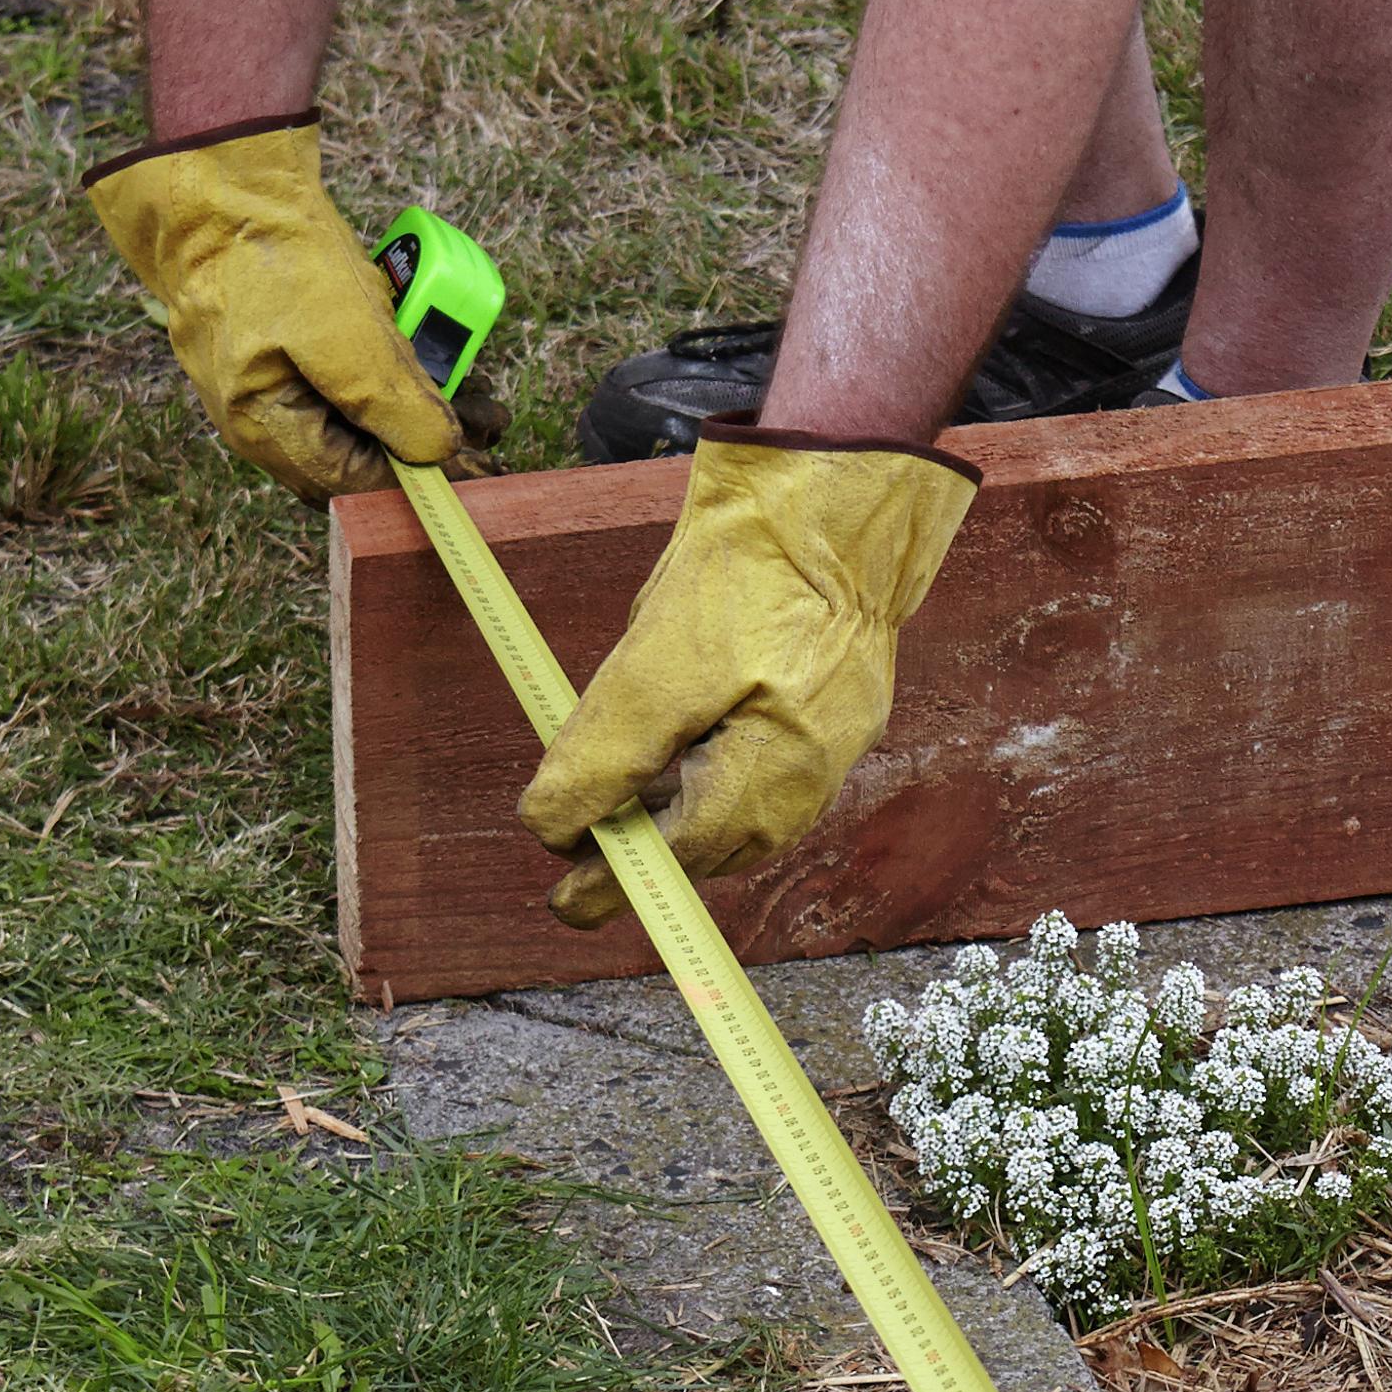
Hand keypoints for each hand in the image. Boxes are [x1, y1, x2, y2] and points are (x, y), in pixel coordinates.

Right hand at [85, 112, 459, 499]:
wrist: (218, 178)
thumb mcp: (348, 337)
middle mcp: (259, 419)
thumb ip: (394, 405)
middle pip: (358, 459)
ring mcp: (262, 381)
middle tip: (486, 416)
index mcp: (266, 429)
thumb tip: (439, 453)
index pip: (361, 484)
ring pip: (353, 420)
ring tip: (467, 385)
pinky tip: (414, 348)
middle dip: (424, 441)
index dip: (428, 476)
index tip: (485, 459)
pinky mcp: (275, 346)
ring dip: (410, 406)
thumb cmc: (271, 255)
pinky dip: (383, 373)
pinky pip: (338, 380)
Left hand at [516, 423, 980, 926]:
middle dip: (651, 851)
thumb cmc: (753, 562)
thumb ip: (605, 751)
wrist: (835, 489)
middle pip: (720, 843)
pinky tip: (685, 749)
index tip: (566, 901)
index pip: (687, 851)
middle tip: (582, 849)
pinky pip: (768, 773)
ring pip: (744, 812)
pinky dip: (716, 778)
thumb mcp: (657, 658)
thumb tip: (554, 825)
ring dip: (680, 816)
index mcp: (784, 762)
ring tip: (627, 797)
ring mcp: (836, 737)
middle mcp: (819, 766)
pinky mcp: (837, 706)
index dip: (619, 879)